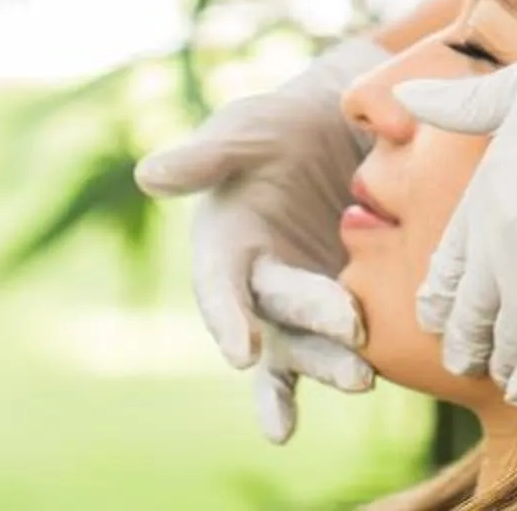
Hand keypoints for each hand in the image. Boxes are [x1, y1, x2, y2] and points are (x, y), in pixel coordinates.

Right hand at [135, 34, 390, 441]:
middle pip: (276, 316)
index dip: (228, 317)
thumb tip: (147, 175)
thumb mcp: (249, 127)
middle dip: (310, 325)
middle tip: (350, 327)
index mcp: (223, 243)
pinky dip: (342, 373)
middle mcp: (253, 284)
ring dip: (330, 365)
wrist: (342, 131)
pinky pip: (333, 350)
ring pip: (305, 347)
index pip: (219, 286)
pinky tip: (369, 390)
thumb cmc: (284, 126)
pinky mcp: (333, 314)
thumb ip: (207, 155)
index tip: (241, 350)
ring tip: (363, 379)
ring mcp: (294, 305)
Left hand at [397, 0, 516, 406]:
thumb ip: (465, 104)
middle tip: (463, 356)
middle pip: (469, 313)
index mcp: (487, 192)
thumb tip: (405, 97)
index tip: (438, 313)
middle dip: (463, 339)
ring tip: (499, 373)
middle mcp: (505, 245)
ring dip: (497, 362)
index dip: (439, 297)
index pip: (446, 265)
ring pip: (506, 342)